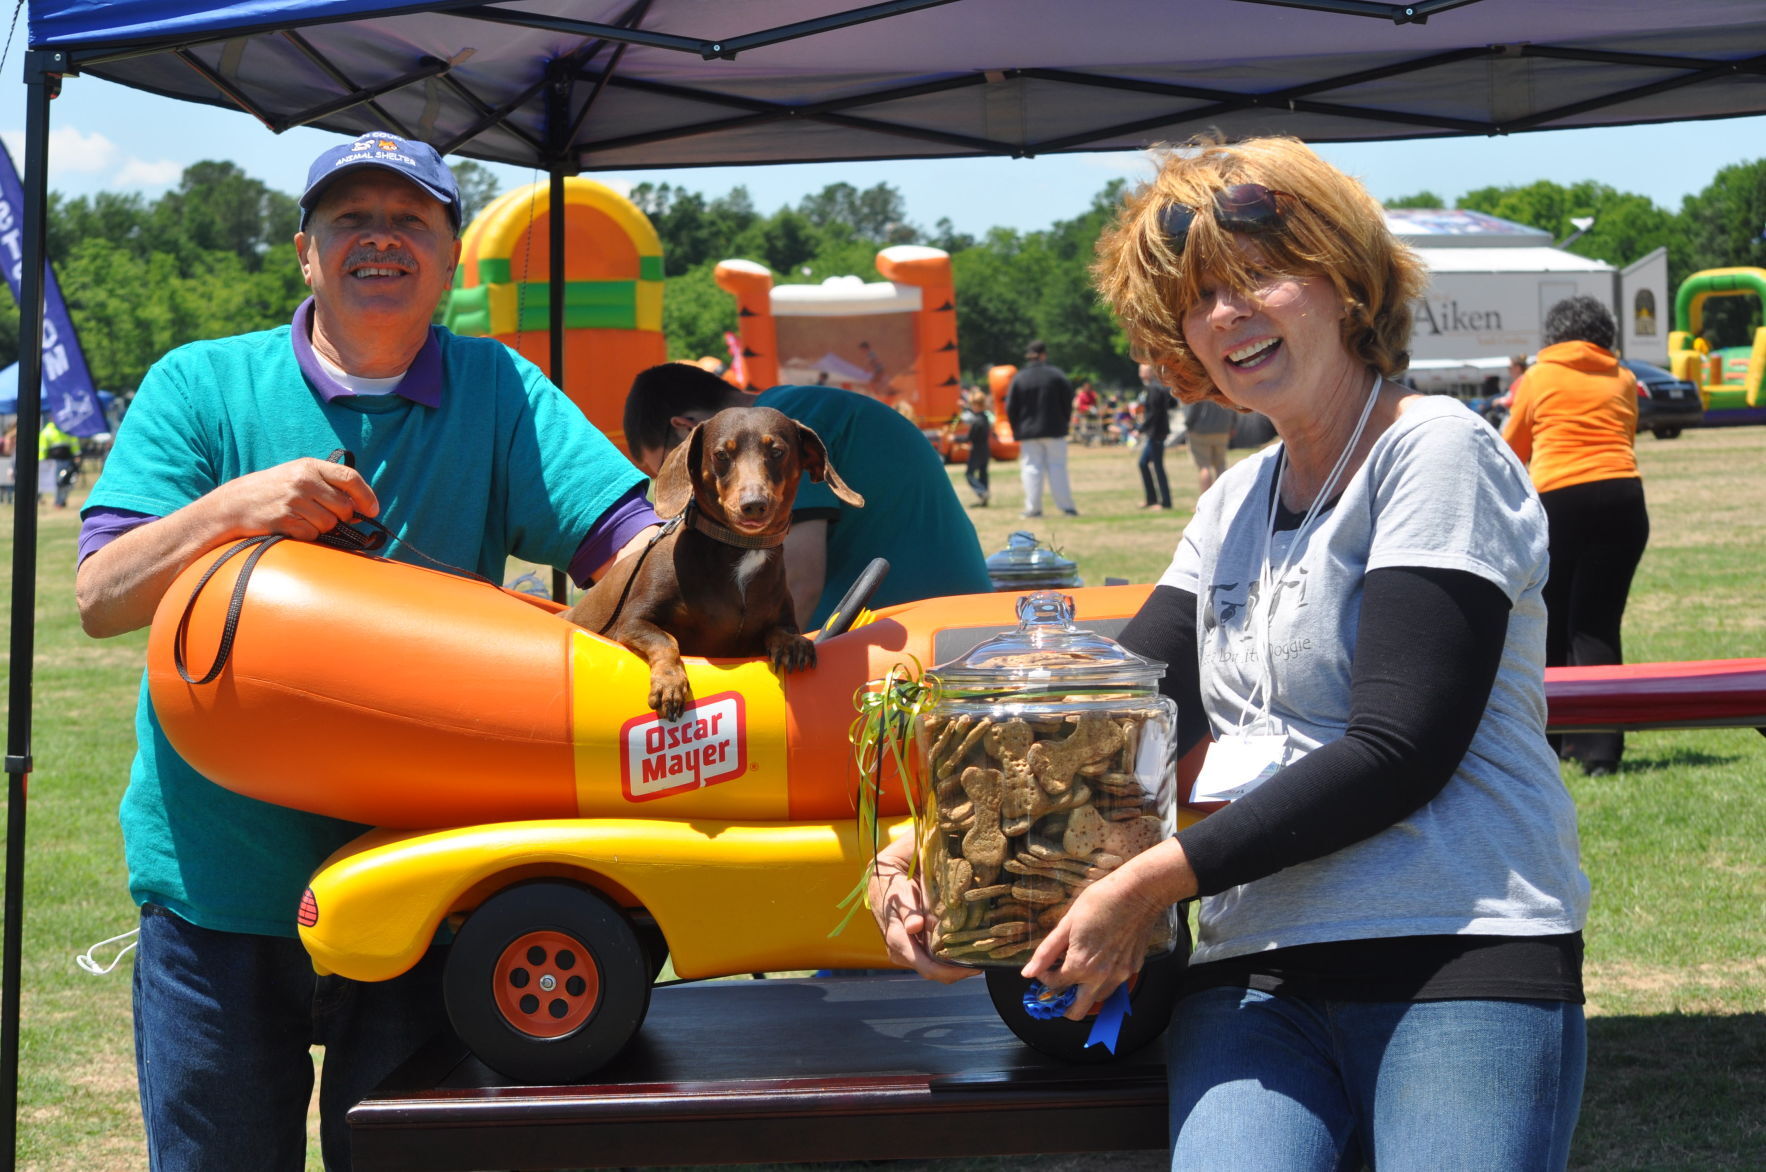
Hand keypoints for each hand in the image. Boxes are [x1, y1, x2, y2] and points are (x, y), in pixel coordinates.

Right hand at [208, 458, 377, 541]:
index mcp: (310, 466)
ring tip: (301, 518)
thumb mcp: (297, 475)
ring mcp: (293, 500)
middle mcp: (303, 480)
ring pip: (330, 524)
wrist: (233, 504)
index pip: (350, 477)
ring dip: (321, 527)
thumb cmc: (273, 491)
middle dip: (341, 516)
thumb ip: (327, 484)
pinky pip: (312, 535)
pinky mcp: (284, 520)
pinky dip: (306, 535)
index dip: (367, 496)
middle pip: (345, 507)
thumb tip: (361, 506)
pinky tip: (291, 527)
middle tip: (323, 515)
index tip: (373, 510)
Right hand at [868, 836, 975, 983]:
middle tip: (981, 959)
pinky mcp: (913, 949)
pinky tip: (963, 947)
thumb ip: (908, 911)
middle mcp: (902, 954)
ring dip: (955, 964)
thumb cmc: (894, 889)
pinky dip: (949, 956)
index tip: (973, 967)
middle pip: (935, 972)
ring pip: (935, 967)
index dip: (951, 972)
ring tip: (976, 953)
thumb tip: (916, 927)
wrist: (882, 885)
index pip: (927, 968)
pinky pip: (933, 959)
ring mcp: (908, 953)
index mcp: (898, 942)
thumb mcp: (901, 894)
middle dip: (958, 970)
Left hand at [1021, 842, 1190, 1019]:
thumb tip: (1028, 973)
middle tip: (1060, 985)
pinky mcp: (1134, 968)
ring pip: (1098, 998)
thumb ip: (1046, 952)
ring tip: (1081, 968)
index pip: (1055, 986)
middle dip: (1064, 1003)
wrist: (1139, 892)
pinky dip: (1105, 978)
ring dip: (1086, 991)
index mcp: (1081, 966)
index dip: (1045, 977)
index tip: (1046, 967)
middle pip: (1078, 1011)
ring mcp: (1121, 975)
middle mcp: (1102, 977)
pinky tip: (1102, 956)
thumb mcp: (1067, 923)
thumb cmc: (1100, 901)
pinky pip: (1115, 982)